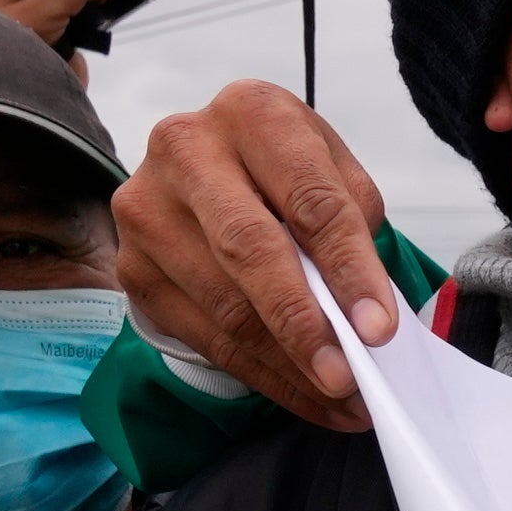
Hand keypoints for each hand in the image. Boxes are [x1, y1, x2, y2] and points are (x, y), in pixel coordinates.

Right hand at [117, 78, 399, 429]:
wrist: (209, 168)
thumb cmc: (285, 170)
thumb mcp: (331, 170)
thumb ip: (351, 224)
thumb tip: (365, 314)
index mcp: (251, 113)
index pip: (309, 200)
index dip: (348, 269)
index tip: (378, 328)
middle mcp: (184, 150)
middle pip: (251, 250)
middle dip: (304, 324)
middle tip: (347, 378)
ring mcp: (147, 210)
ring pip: (225, 305)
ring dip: (288, 364)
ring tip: (341, 398)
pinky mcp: (133, 266)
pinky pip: (204, 336)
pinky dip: (261, 374)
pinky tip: (303, 393)